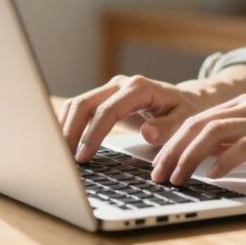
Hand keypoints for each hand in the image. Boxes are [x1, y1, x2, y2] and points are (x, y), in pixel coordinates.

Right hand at [59, 74, 210, 162]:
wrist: (184, 100)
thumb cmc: (185, 112)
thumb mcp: (184, 121)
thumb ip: (167, 128)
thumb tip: (148, 133)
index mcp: (139, 88)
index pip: (107, 110)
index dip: (92, 134)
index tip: (83, 156)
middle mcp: (121, 85)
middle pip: (85, 103)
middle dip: (71, 131)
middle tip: (64, 159)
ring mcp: (110, 90)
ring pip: (77, 104)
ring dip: (66, 127)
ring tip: (60, 154)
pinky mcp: (104, 98)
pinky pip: (80, 108)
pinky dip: (69, 124)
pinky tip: (64, 143)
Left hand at [149, 94, 245, 185]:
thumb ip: (238, 142)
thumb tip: (207, 157)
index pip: (198, 120)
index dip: (173, 142)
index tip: (159, 165)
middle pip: (199, 124)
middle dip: (173, 150)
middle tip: (159, 174)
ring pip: (214, 133)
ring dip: (190, 157)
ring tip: (178, 177)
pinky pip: (244, 146)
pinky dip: (224, 162)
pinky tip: (212, 176)